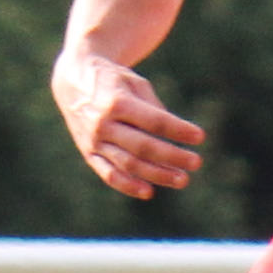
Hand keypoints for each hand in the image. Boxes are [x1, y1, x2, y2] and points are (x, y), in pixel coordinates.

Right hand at [52, 50, 203, 198]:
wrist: (73, 81)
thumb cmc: (112, 80)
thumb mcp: (134, 83)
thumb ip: (153, 109)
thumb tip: (175, 135)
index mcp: (117, 102)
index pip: (154, 121)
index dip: (178, 130)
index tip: (200, 136)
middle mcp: (103, 124)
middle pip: (144, 146)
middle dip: (172, 156)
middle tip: (196, 162)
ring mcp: (94, 142)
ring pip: (129, 164)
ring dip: (157, 174)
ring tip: (182, 179)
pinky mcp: (89, 153)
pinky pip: (108, 174)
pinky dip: (128, 185)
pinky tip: (148, 192)